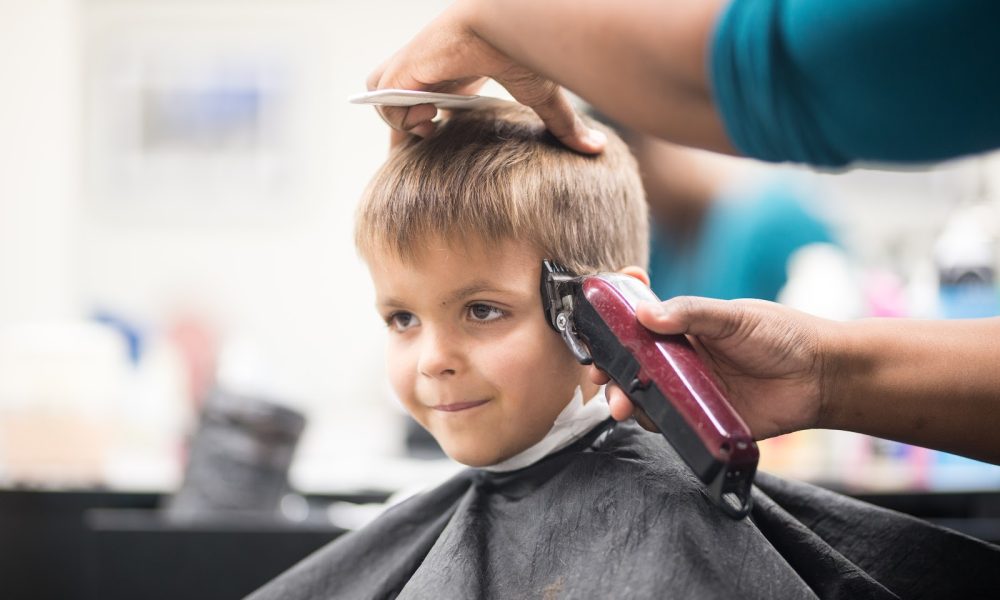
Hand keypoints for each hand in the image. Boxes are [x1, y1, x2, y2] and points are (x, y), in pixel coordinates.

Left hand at [366, 0, 605, 152]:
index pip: (421, 107)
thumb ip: (561, 125)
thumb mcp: (540, 96)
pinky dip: (404, 115)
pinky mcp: (400, 71)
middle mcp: (425, 72)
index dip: (422, 129)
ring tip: (437, 118)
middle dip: (405, 132)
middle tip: (430, 144)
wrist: (502, 25)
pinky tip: (431, 110)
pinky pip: (386, 104)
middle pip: (395, 108)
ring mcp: (409, 70)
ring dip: (409, 122)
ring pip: (388, 106)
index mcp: (449, 76)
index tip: (437, 144)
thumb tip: (598, 149)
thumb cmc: (521, 52)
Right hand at [589, 297, 831, 440]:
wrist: (821, 378)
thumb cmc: (782, 336)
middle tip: (598, 373)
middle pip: (630, 362)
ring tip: (621, 404)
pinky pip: (667, 423)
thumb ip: (691, 312)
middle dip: (608, 367)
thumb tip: (645, 313)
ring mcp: (689, 389)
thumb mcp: (734, 316)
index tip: (595, 322)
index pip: (638, 321)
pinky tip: (649, 419)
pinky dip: (652, 422)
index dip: (612, 322)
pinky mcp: (701, 419)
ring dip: (623, 397)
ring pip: (643, 393)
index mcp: (684, 325)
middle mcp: (680, 357)